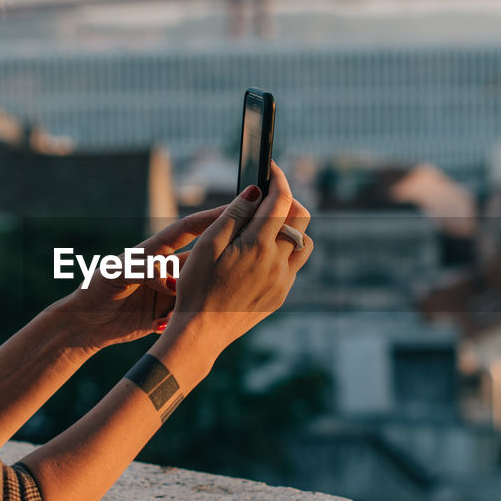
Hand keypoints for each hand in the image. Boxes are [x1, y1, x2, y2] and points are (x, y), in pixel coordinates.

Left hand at [53, 207, 224, 348]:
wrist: (84, 324)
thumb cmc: (95, 289)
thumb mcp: (115, 273)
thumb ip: (144, 270)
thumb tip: (171, 282)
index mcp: (155, 251)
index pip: (189, 229)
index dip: (212, 218)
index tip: (237, 208)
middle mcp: (166, 269)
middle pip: (203, 259)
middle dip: (222, 256)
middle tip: (243, 256)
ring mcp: (169, 292)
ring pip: (198, 290)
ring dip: (200, 297)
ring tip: (192, 306)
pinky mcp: (168, 314)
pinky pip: (186, 315)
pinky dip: (182, 320)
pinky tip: (164, 326)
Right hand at [165, 161, 311, 353]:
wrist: (201, 332)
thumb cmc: (196, 287)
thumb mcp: (207, 245)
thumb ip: (233, 215)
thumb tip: (255, 191)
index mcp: (258, 246)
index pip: (281, 200)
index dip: (278, 179)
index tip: (270, 167)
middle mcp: (278, 262)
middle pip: (301, 218)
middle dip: (288, 200)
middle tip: (268, 195)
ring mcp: (283, 281)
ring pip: (304, 243)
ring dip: (291, 228)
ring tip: (266, 225)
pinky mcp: (280, 296)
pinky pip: (293, 266)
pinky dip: (284, 251)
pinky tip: (260, 254)